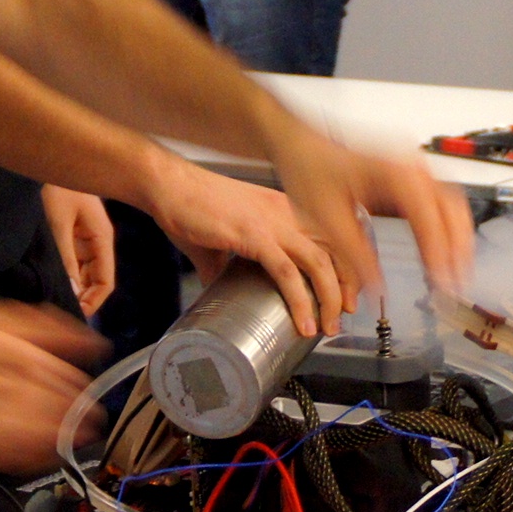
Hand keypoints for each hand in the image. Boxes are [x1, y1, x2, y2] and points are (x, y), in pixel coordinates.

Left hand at [41, 185, 116, 316]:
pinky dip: (66, 270)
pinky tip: (52, 278)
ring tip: (56, 297)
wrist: (48, 157)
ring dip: (73, 284)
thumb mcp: (58, 222)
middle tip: (62, 310)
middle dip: (83, 296)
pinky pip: (73, 259)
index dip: (94, 301)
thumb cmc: (57, 184)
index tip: (77, 315)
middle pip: (96, 279)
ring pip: (84, 271)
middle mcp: (97, 239)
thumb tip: (73, 291)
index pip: (106, 281)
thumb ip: (66, 258)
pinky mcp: (72, 231)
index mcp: (102, 237)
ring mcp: (84, 236)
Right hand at [141, 155, 345, 336]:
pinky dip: (299, 299)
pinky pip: (287, 272)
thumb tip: (219, 292)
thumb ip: (224, 266)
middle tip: (340, 316)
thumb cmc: (190, 206)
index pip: (330, 238)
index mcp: (283, 210)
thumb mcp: (221, 239)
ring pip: (318, 263)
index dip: (343, 269)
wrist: (168, 185)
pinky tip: (302, 321)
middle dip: (344, 288)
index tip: (343, 295)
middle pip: (335, 251)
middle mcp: (286, 213)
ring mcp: (272, 222)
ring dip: (328, 298)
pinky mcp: (253, 235)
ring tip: (326, 326)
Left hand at [265, 126, 475, 306]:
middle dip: (457, 249)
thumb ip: (356, 257)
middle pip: (451, 209)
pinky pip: (438, 200)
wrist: (297, 141)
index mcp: (394, 172)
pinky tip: (440, 249)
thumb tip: (377, 290)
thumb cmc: (308, 169)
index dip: (440, 253)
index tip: (443, 283)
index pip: (430, 217)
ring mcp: (412, 165)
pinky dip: (445, 226)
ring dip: (456, 239)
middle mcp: (410, 164)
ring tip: (453, 273)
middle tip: (455, 286)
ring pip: (451, 204)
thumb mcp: (327, 220)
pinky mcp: (408, 171)